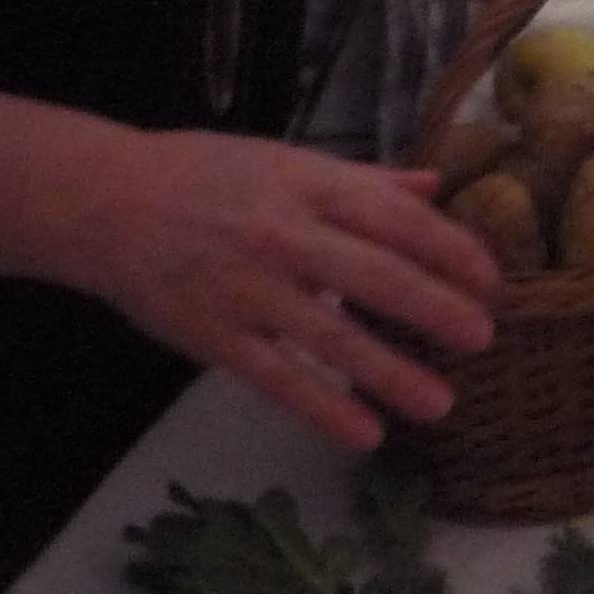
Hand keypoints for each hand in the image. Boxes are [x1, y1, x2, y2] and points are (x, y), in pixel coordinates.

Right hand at [64, 129, 500, 450]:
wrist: (104, 202)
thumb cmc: (203, 174)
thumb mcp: (286, 160)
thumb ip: (362, 179)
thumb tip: (432, 185)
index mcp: (310, 187)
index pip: (396, 218)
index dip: (449, 248)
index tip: (489, 277)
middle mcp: (287, 236)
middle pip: (377, 276)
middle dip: (436, 309)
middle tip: (482, 338)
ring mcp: (250, 290)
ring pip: (333, 337)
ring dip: (391, 373)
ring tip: (440, 403)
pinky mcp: (215, 336)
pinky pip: (278, 378)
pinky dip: (323, 408)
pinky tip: (365, 433)